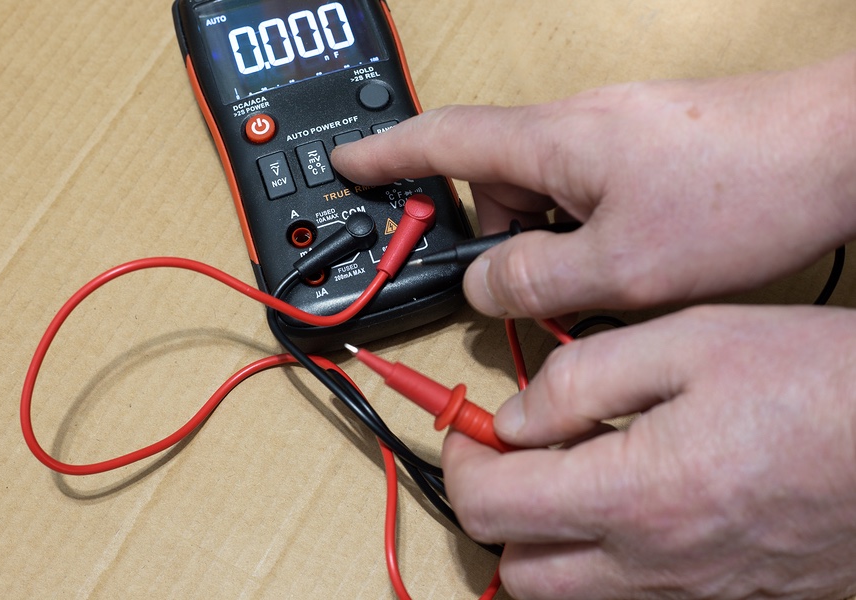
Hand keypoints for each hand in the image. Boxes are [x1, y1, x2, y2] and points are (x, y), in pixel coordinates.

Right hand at [332, 53, 855, 318]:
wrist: (838, 149)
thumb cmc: (743, 191)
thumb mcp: (620, 266)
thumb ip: (533, 280)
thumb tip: (483, 284)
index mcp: (551, 142)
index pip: (439, 140)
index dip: (383, 156)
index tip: (346, 164)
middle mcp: (575, 128)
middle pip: (497, 187)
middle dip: (505, 244)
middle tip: (540, 290)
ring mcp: (612, 135)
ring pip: (546, 199)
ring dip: (558, 247)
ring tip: (612, 280)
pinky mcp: (644, 150)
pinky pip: (588, 194)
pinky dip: (592, 234)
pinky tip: (635, 261)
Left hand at [441, 305, 855, 599]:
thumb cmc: (822, 385)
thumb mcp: (690, 341)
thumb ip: (584, 378)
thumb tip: (518, 415)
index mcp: (635, 496)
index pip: (492, 506)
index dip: (462, 460)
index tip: (470, 426)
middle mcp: (655, 565)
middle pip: (519, 570)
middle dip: (496, 507)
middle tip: (514, 452)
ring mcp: (692, 593)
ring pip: (569, 594)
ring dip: (544, 538)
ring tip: (567, 472)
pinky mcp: (726, 597)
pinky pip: (630, 596)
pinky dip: (602, 558)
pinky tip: (630, 499)